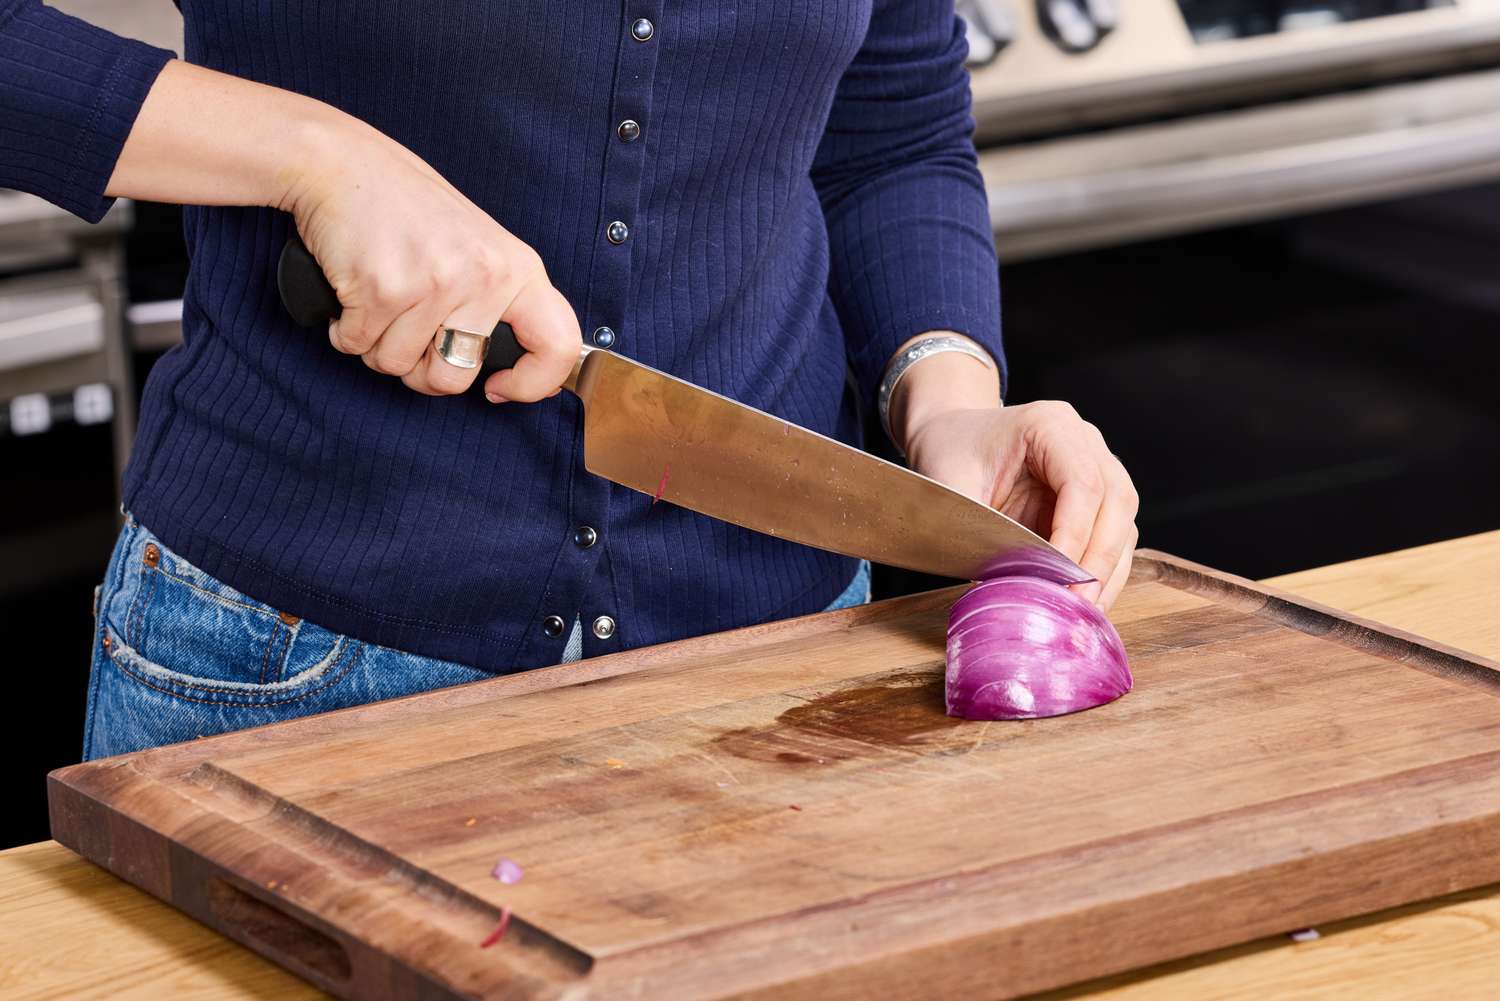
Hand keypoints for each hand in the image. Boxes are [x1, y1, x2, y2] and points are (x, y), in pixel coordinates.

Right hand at [282, 116, 579, 399]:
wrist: (342, 163)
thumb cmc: (407, 210)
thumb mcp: (479, 248)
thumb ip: (500, 305)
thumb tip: (531, 375)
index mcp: (518, 268)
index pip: (559, 346)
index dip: (532, 384)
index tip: (499, 388)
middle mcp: (485, 276)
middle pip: (454, 378)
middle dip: (420, 370)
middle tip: (407, 332)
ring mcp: (436, 282)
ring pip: (397, 366)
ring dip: (377, 344)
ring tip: (380, 298)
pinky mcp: (384, 288)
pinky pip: (358, 346)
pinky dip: (345, 329)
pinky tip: (354, 291)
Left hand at [886, 337, 1137, 610]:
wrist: (951, 433)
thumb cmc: (950, 450)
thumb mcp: (949, 482)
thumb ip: (975, 527)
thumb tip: (999, 585)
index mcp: (1051, 425)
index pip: (1083, 483)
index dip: (1075, 534)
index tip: (1058, 577)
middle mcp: (1085, 442)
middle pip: (1117, 502)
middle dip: (1100, 559)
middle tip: (1079, 603)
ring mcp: (1097, 468)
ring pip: (1123, 523)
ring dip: (1108, 571)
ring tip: (1084, 611)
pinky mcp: (1095, 499)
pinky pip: (1112, 537)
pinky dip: (1102, 571)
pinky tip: (1084, 600)